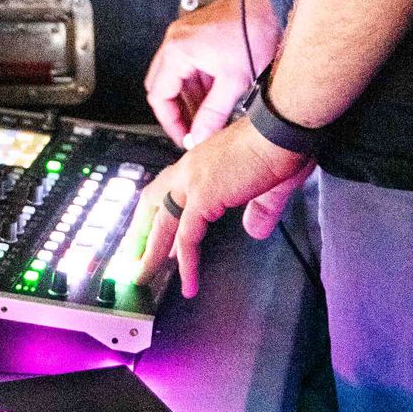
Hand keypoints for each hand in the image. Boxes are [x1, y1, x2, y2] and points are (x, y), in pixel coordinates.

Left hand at [134, 116, 310, 300]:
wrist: (282, 129)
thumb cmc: (279, 143)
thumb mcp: (266, 183)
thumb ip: (258, 209)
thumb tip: (254, 229)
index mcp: (200, 161)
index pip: (167, 189)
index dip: (156, 211)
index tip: (151, 231)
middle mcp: (190, 169)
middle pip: (152, 204)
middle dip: (139, 232)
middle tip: (131, 257)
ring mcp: (193, 182)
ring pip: (162, 224)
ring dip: (152, 254)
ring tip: (143, 277)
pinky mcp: (203, 197)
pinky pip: (187, 237)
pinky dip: (186, 264)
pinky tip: (188, 282)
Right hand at [144, 0, 273, 147]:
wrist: (272, 4)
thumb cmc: (255, 30)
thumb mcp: (234, 82)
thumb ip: (214, 115)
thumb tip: (200, 137)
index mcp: (177, 50)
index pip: (158, 96)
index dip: (170, 122)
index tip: (184, 136)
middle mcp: (176, 39)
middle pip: (162, 86)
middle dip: (177, 111)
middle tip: (192, 130)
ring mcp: (187, 34)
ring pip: (177, 76)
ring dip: (190, 98)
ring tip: (208, 116)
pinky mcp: (200, 33)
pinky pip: (189, 64)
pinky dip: (199, 83)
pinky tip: (216, 96)